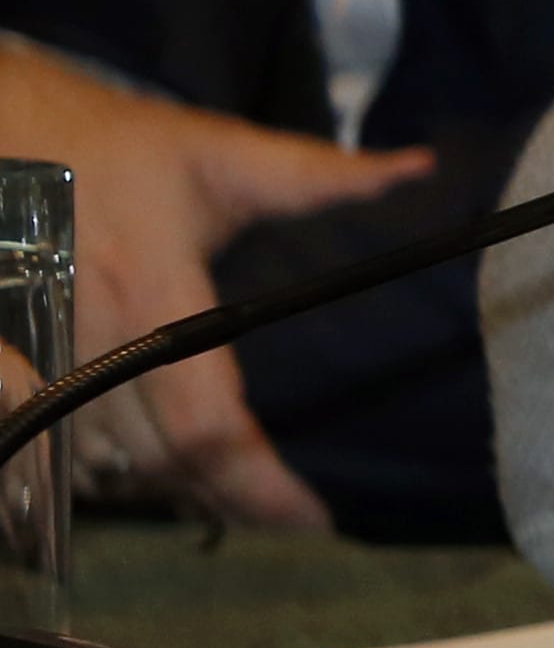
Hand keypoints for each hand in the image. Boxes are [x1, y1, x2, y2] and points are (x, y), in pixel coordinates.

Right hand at [0, 44, 426, 530]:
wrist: (13, 131)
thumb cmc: (125, 148)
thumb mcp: (223, 152)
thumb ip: (318, 174)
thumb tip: (418, 168)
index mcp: (152, 290)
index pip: (207, 419)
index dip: (256, 481)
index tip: (311, 517)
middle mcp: (91, 338)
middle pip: (158, 461)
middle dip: (225, 499)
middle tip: (287, 516)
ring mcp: (39, 360)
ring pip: (103, 468)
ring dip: (168, 493)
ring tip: (236, 502)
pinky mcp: (8, 366)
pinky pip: (52, 454)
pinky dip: (105, 478)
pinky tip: (152, 482)